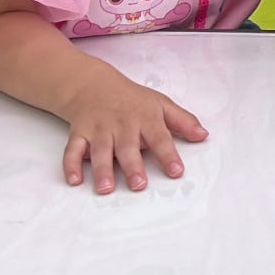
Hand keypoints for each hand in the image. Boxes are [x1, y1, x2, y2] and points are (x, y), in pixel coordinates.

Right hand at [57, 64, 208, 193]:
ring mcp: (99, 129)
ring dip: (102, 169)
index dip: (169, 155)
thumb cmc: (132, 100)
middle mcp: (122, 125)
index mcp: (145, 118)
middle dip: (133, 166)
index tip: (176, 171)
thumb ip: (183, 121)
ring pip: (100, 150)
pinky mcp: (79, 134)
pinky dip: (71, 164)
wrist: (94, 85)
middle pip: (128, 147)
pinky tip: (74, 180)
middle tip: (139, 185)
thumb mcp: (161, 104)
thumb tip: (203, 135)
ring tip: (105, 188)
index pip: (160, 137)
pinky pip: (73, 150)